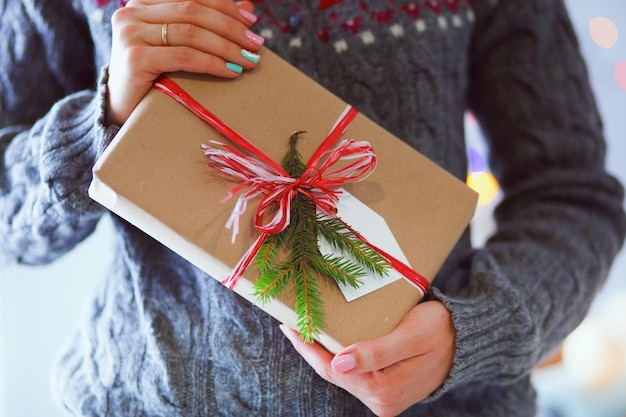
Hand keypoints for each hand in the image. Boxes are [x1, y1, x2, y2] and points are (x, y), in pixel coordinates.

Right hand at [106, 0, 262, 124]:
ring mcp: (131, 33)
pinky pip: (185, 56)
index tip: (252, 22)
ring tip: (248, 61)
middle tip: (256, 44)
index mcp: (143, 3)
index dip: (225, 6)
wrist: (123, 108)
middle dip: (231, 28)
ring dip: (226, 47)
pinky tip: (231, 71)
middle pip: (194, 11)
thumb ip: (204, 24)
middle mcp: (133, 12)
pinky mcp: (135, 58)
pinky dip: (212, 63)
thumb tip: (247, 6)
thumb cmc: (154, 76)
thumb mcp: (178, 45)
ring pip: (191, 33)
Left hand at [280, 301, 454, 416]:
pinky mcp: (385, 392)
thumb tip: (338, 364)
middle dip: (310, 348)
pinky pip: (352, 374)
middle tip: (291, 321)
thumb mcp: (411, 334)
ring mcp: (383, 399)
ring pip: (340, 374)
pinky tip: (328, 341)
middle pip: (332, 373)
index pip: (332, 368)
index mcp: (385, 389)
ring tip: (305, 328)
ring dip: (322, 352)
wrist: (465, 341)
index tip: (289, 324)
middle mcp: (381, 401)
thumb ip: (376, 351)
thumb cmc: (440, 330)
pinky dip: (337, 357)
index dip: (308, 346)